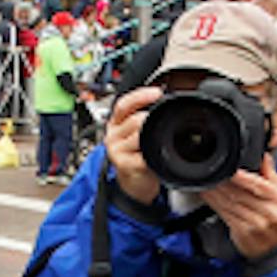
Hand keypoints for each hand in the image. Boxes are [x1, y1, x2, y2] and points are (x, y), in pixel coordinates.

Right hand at [104, 85, 162, 203]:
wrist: (133, 183)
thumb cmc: (137, 156)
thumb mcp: (136, 134)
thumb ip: (144, 118)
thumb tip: (164, 102)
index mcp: (115, 123)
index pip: (123, 105)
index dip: (140, 96)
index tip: (157, 92)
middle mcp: (112, 136)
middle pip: (134, 120)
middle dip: (151, 120)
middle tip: (163, 125)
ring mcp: (117, 151)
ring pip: (139, 136)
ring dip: (152, 138)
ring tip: (158, 143)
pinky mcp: (124, 165)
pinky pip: (142, 155)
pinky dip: (152, 154)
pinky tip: (155, 156)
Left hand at [200, 152, 276, 260]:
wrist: (276, 250)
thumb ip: (272, 175)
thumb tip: (262, 155)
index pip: (259, 183)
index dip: (242, 176)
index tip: (229, 167)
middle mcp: (270, 211)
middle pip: (241, 192)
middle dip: (224, 182)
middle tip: (212, 172)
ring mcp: (256, 223)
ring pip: (230, 202)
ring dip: (215, 192)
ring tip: (206, 182)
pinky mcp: (243, 231)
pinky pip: (225, 213)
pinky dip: (214, 203)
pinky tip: (207, 196)